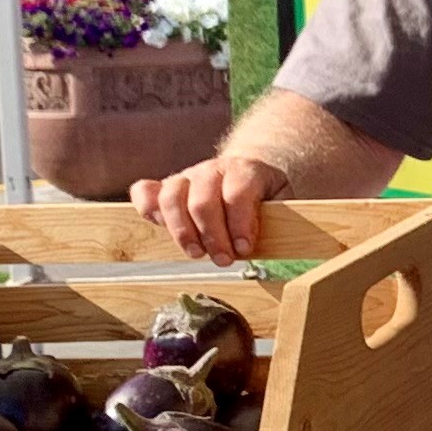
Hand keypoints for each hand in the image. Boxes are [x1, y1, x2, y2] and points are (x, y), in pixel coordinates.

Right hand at [140, 151, 287, 262]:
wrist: (247, 175)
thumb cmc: (264, 199)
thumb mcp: (282, 204)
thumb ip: (281, 217)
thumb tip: (287, 235)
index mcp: (245, 170)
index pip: (238, 193)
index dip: (239, 223)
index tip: (245, 249)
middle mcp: (213, 170)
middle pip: (203, 200)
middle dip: (213, 236)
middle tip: (224, 260)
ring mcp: (187, 177)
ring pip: (172, 196)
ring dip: (182, 231)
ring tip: (197, 253)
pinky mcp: (166, 187)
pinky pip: (145, 192)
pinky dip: (147, 209)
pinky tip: (158, 228)